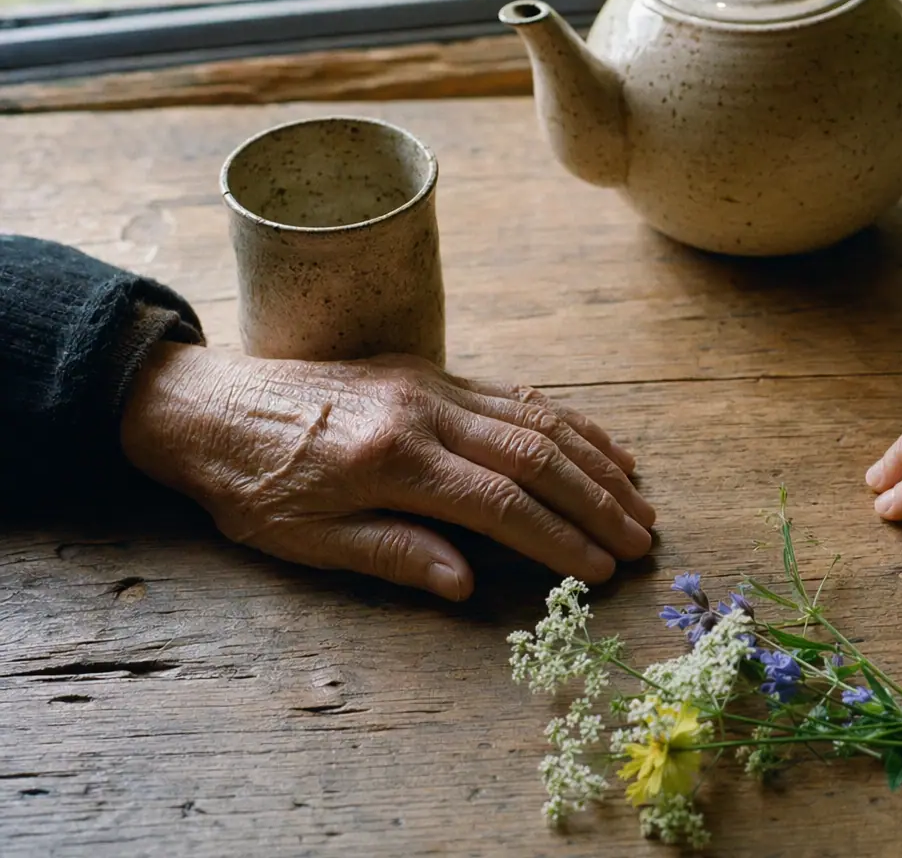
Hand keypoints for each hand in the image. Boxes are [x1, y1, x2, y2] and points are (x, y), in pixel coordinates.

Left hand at [121, 343, 654, 599]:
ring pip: (536, 418)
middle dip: (597, 500)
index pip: (502, 504)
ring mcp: (432, 384)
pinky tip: (599, 443)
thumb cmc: (250, 486)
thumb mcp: (307, 541)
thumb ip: (393, 555)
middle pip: (535, 456)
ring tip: (639, 495)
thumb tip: (467, 583)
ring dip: (595, 458)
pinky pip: (514, 394)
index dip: (559, 540)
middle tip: (642, 537)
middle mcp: (423, 412)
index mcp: (392, 460)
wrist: (208, 406)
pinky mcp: (430, 371)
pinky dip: (566, 420)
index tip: (601, 569)